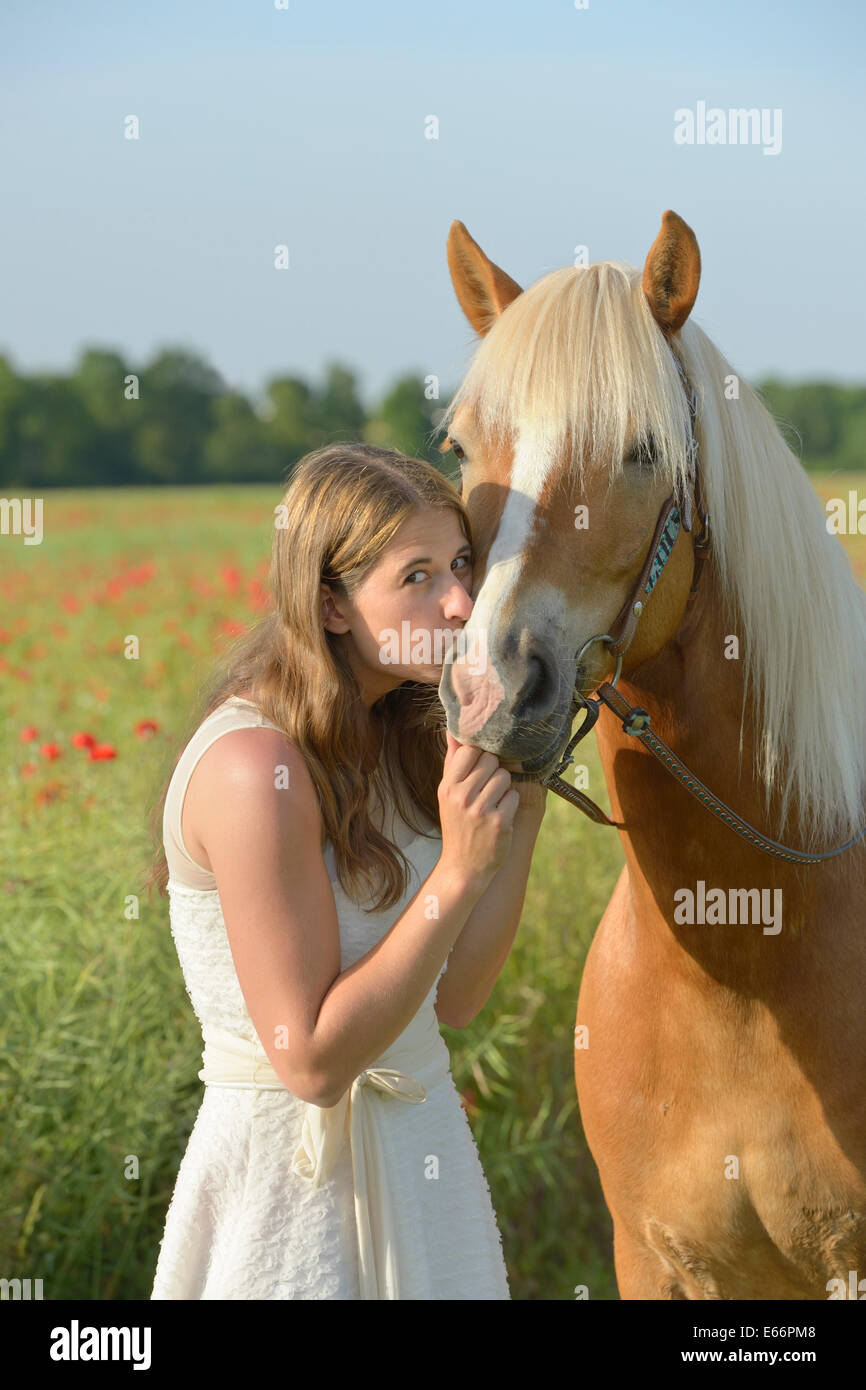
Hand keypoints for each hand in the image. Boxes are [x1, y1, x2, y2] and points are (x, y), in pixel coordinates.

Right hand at [438, 731, 519, 887]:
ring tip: (492, 804)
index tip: (479, 769)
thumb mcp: (448, 794)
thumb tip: (452, 729)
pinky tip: (500, 816)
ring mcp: (480, 809)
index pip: (470, 750)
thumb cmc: (457, 825)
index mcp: (447, 786)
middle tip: (486, 791)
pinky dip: (510, 804)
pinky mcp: (499, 822)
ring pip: (504, 777)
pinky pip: (514, 796)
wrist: (463, 867)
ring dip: (503, 789)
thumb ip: (452, 761)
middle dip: (494, 772)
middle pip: (491, 761)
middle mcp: (461, 796)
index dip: (480, 756)